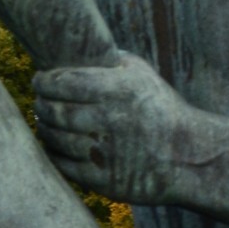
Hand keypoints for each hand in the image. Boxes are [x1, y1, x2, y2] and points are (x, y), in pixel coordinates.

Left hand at [34, 54, 210, 204]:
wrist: (189, 157)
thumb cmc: (162, 110)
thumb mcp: (144, 75)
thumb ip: (112, 60)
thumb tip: (78, 48)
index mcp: (118, 90)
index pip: (63, 82)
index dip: (43, 81)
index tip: (39, 80)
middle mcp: (110, 120)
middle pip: (54, 111)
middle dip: (41, 104)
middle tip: (39, 101)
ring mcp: (105, 152)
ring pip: (55, 138)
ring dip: (44, 128)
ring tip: (46, 121)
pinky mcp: (104, 180)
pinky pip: (63, 164)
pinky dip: (53, 152)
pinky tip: (56, 144)